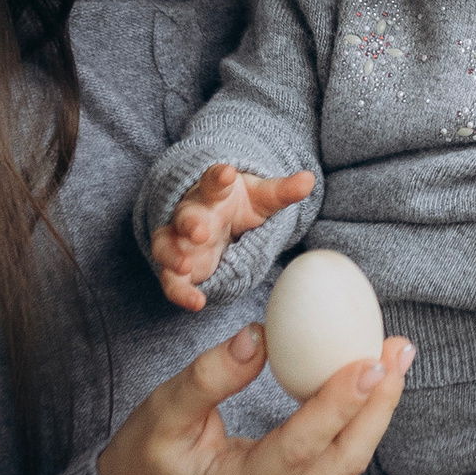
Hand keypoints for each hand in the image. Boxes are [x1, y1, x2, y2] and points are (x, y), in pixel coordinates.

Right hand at [99, 322, 411, 474]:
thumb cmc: (144, 459)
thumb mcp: (160, 413)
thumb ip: (208, 378)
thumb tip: (259, 334)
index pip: (297, 449)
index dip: (337, 405)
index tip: (369, 362)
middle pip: (342, 462)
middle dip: (378, 407)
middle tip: (398, 350)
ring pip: (346, 464)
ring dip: (375, 411)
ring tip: (396, 356)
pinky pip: (334, 460)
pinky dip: (356, 419)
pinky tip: (369, 380)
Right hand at [151, 161, 315, 314]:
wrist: (214, 217)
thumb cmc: (237, 204)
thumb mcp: (262, 197)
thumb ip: (282, 191)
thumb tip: (309, 179)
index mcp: (213, 193)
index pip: (212, 181)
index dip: (218, 177)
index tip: (226, 173)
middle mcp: (192, 214)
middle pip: (185, 215)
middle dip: (189, 223)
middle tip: (200, 231)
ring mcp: (180, 240)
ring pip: (166, 245)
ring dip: (172, 255)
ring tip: (184, 266)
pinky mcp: (179, 266)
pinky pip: (172, 279)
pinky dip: (179, 291)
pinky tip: (196, 302)